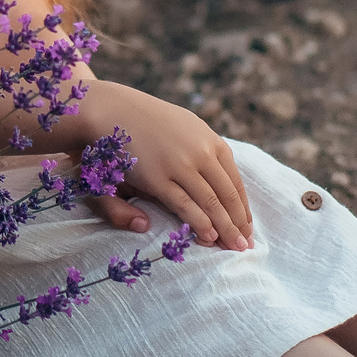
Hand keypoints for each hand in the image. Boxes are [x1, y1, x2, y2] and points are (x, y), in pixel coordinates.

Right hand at [71, 85, 252, 250]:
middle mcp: (202, 151)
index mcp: (210, 139)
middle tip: (245, 244)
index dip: (242, 207)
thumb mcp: (176, 136)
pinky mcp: (159, 177)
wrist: (110, 109)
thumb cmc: (145, 125)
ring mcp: (181, 164)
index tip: (246, 226)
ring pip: (212, 202)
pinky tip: (209, 237)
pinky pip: (185, 205)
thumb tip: (204, 189)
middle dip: (238, 222)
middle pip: (228, 194)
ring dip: (225, 228)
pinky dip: (200, 223)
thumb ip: (194, 163)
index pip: (234, 180)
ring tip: (233, 247)